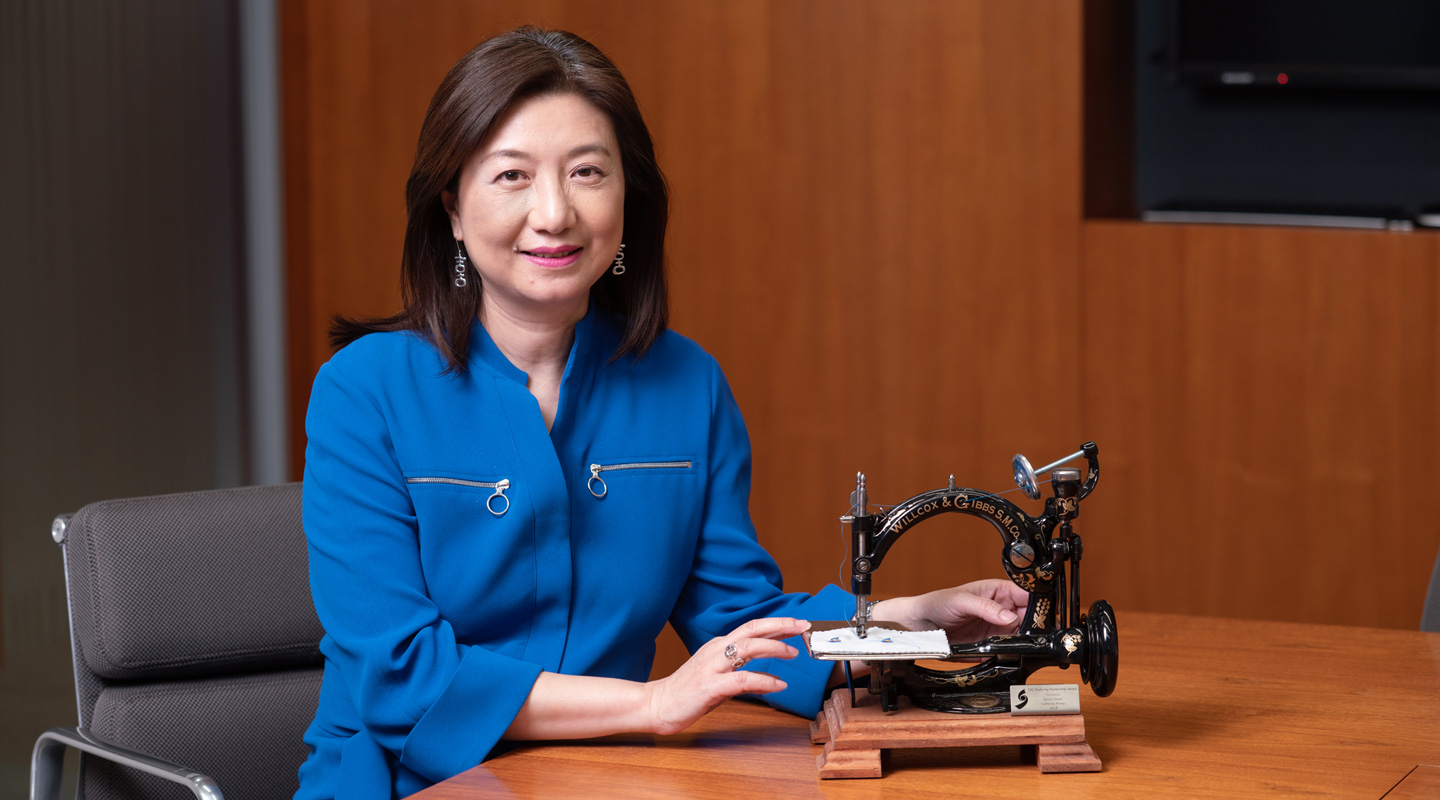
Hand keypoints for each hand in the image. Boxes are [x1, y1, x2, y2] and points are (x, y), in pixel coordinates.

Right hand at [645, 616, 808, 734]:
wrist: (656, 705)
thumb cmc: (687, 692)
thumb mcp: (717, 674)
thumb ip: (739, 668)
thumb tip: (766, 671)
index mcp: (718, 645)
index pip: (752, 627)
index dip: (777, 623)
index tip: (798, 623)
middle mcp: (716, 650)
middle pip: (752, 629)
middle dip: (781, 625)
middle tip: (804, 626)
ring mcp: (712, 666)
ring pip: (748, 648)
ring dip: (774, 648)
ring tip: (793, 653)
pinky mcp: (710, 686)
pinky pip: (742, 680)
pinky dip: (764, 680)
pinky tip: (779, 685)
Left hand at [875, 579, 1027, 642]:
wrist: (917, 625)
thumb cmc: (936, 603)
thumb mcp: (960, 600)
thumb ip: (986, 607)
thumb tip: (1008, 616)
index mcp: (997, 591)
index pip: (1027, 595)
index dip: (1039, 604)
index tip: (1046, 615)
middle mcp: (1000, 610)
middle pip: (1029, 618)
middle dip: (1036, 626)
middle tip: (1039, 635)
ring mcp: (996, 628)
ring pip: (1022, 636)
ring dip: (1026, 641)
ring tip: (1026, 645)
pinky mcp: (989, 645)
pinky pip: (1007, 650)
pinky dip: (1011, 653)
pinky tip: (1011, 654)